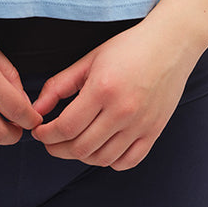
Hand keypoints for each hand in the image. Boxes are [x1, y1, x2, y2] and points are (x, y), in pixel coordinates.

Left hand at [30, 23, 198, 169]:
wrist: (169, 44)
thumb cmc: (127, 47)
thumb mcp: (89, 60)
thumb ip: (60, 84)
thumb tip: (37, 107)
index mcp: (102, 89)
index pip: (66, 127)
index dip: (47, 134)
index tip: (38, 132)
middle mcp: (122, 111)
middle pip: (81, 147)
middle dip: (58, 148)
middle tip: (49, 141)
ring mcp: (140, 125)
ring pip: (102, 158)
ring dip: (81, 156)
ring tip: (72, 143)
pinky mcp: (154, 132)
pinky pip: (128, 161)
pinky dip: (109, 161)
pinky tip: (100, 148)